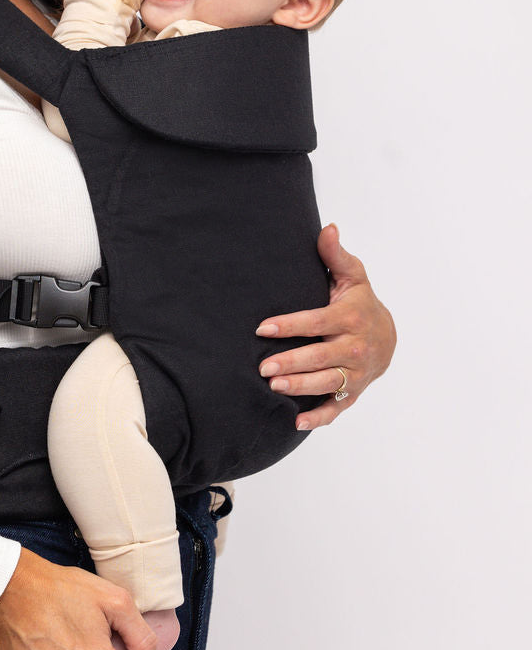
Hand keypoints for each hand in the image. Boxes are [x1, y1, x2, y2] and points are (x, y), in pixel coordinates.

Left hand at [255, 224, 395, 430]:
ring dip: (301, 387)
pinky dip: (318, 417)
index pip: (316, 322)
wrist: (387, 337)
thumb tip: (327, 228)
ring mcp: (355, 373)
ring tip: (275, 388)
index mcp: (350, 318)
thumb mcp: (353, 277)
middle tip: (263, 368)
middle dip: (292, 362)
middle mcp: (354, 348)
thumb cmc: (360, 303)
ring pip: (327, 382)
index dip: (290, 325)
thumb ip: (335, 255)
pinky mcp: (352, 392)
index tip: (263, 329)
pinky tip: (296, 422)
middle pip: (320, 356)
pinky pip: (336, 407)